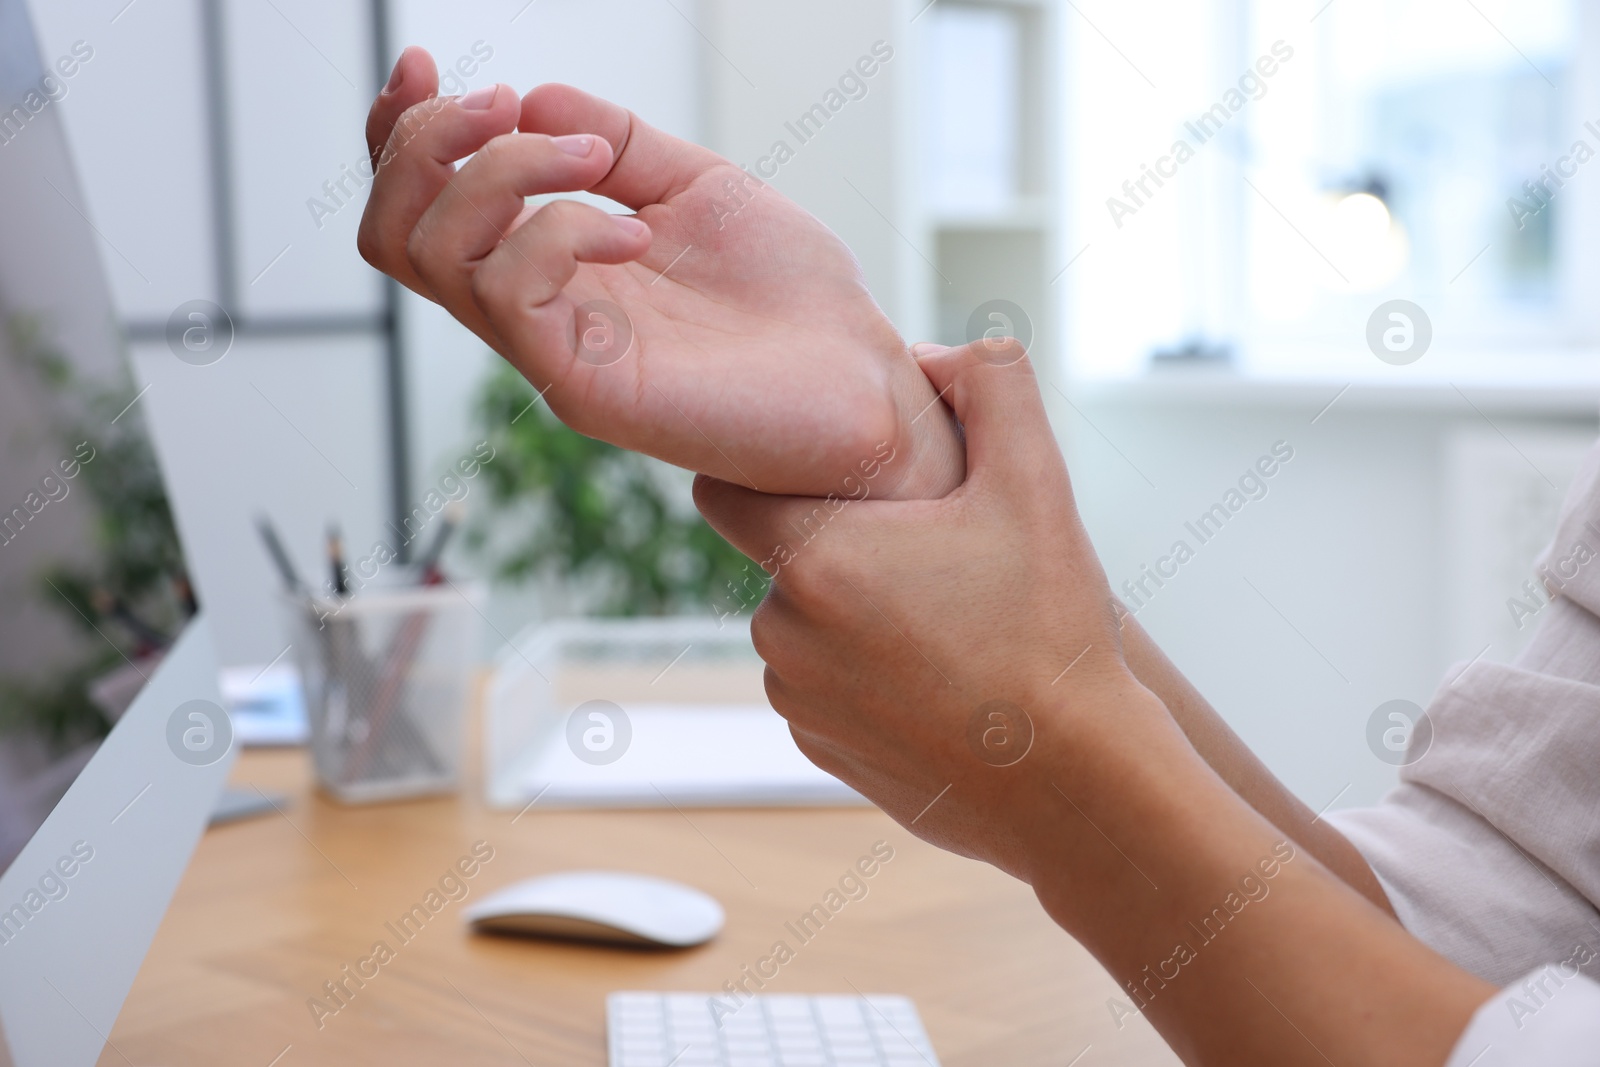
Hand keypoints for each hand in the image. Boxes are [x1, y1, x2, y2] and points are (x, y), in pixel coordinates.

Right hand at [358, 48, 960, 499]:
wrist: (864, 380)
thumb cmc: (793, 302)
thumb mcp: (699, 187)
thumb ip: (618, 142)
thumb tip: (533, 100)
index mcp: (552, 268)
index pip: (425, 207)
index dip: (397, 131)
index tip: (427, 64)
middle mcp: (537, 313)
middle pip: (392, 234)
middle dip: (422, 144)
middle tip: (502, 107)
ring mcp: (554, 354)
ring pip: (434, 257)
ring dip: (500, 173)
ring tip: (593, 161)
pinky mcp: (586, 388)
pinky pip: (511, 292)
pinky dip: (559, 229)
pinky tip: (634, 231)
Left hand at [693, 339, 1174, 881]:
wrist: (1075, 785)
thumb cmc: (1051, 630)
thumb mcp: (1038, 482)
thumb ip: (991, 382)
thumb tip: (930, 354)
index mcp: (816, 558)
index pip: (722, 490)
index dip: (762, 470)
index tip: (819, 474)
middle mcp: (783, 633)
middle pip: (781, 558)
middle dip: (840, 546)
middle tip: (930, 555)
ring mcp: (798, 702)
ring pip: (803, 626)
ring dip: (853, 614)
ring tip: (945, 626)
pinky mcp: (820, 752)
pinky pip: (822, 690)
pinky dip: (863, 678)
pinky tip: (939, 683)